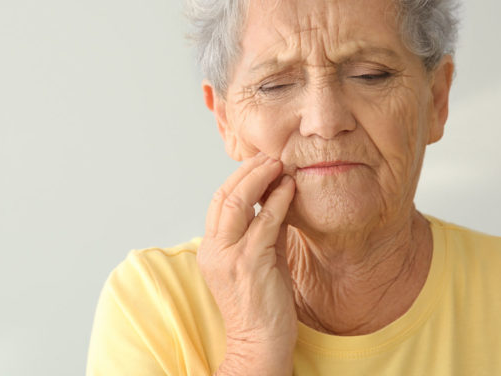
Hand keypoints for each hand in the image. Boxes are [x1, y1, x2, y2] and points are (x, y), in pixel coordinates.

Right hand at [197, 153, 296, 374]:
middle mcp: (214, 250)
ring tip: (278, 163)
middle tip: (269, 155)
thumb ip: (265, 231)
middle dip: (247, 171)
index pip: (218, 202)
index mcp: (211, 249)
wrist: (259, 345)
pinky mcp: (250, 264)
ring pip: (237, 203)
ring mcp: (229, 256)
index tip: (259, 163)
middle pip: (223, 196)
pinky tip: (289, 188)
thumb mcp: (261, 261)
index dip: (238, 178)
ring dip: (259, 178)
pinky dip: (277, 201)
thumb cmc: (262, 308)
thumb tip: (278, 199)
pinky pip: (264, 223)